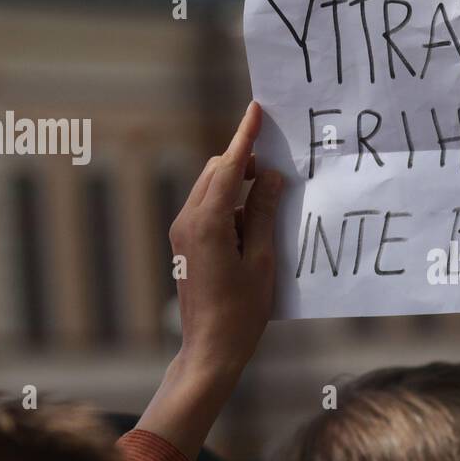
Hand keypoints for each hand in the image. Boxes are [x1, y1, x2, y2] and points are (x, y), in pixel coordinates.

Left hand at [136, 101, 283, 459]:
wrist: (210, 349)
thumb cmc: (241, 311)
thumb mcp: (263, 260)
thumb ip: (266, 214)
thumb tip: (271, 177)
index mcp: (208, 223)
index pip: (227, 166)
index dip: (245, 137)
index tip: (256, 110)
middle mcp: (188, 221)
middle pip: (215, 172)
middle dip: (244, 163)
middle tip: (277, 172)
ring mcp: (183, 232)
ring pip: (211, 190)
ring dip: (239, 188)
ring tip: (270, 211)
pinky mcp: (185, 244)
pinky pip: (209, 210)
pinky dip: (232, 208)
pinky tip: (255, 231)